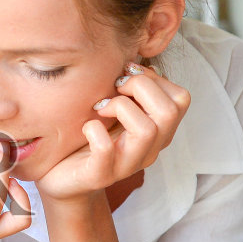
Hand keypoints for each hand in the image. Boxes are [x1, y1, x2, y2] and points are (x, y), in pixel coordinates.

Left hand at [34, 62, 190, 202]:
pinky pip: (106, 149)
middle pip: (170, 111)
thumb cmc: (87, 139)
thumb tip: (136, 62)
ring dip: (120, 107)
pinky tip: (87, 126)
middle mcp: (148, 150)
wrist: (62, 179)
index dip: (156, 78)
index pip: (181, 99)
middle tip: (114, 89)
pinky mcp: (100, 176)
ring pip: (147, 130)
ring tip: (100, 108)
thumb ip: (130, 90)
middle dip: (141, 87)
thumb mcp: (113, 110)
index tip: (126, 76)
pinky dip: (95, 130)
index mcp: (157, 133)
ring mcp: (126, 165)